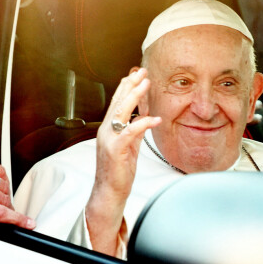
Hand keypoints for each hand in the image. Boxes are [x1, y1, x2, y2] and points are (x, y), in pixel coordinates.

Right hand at [86, 67, 160, 255]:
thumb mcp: (129, 146)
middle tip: (142, 72)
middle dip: (130, 85)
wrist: (110, 191)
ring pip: (121, 111)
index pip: (117, 103)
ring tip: (146, 84)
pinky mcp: (115, 149)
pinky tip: (156, 119)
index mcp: (108, 128)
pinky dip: (144, 123)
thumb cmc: (119, 171)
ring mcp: (109, 139)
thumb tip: (144, 119)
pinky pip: (130, 132)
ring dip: (135, 96)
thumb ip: (134, 132)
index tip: (137, 75)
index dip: (126, 87)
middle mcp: (106, 130)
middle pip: (118, 102)